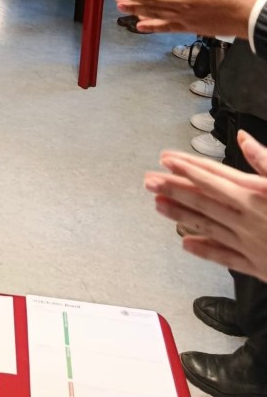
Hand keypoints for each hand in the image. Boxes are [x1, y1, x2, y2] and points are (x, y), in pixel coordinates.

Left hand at [144, 132, 266, 281]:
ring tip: (156, 204)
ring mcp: (249, 243)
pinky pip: (224, 257)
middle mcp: (246, 219)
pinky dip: (204, 250)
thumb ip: (265, 160)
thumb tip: (243, 138)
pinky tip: (185, 244)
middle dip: (173, 187)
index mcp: (255, 195)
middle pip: (202, 200)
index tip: (165, 158)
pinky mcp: (257, 265)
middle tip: (148, 180)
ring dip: (180, 214)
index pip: (212, 176)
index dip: (187, 166)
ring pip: (207, 226)